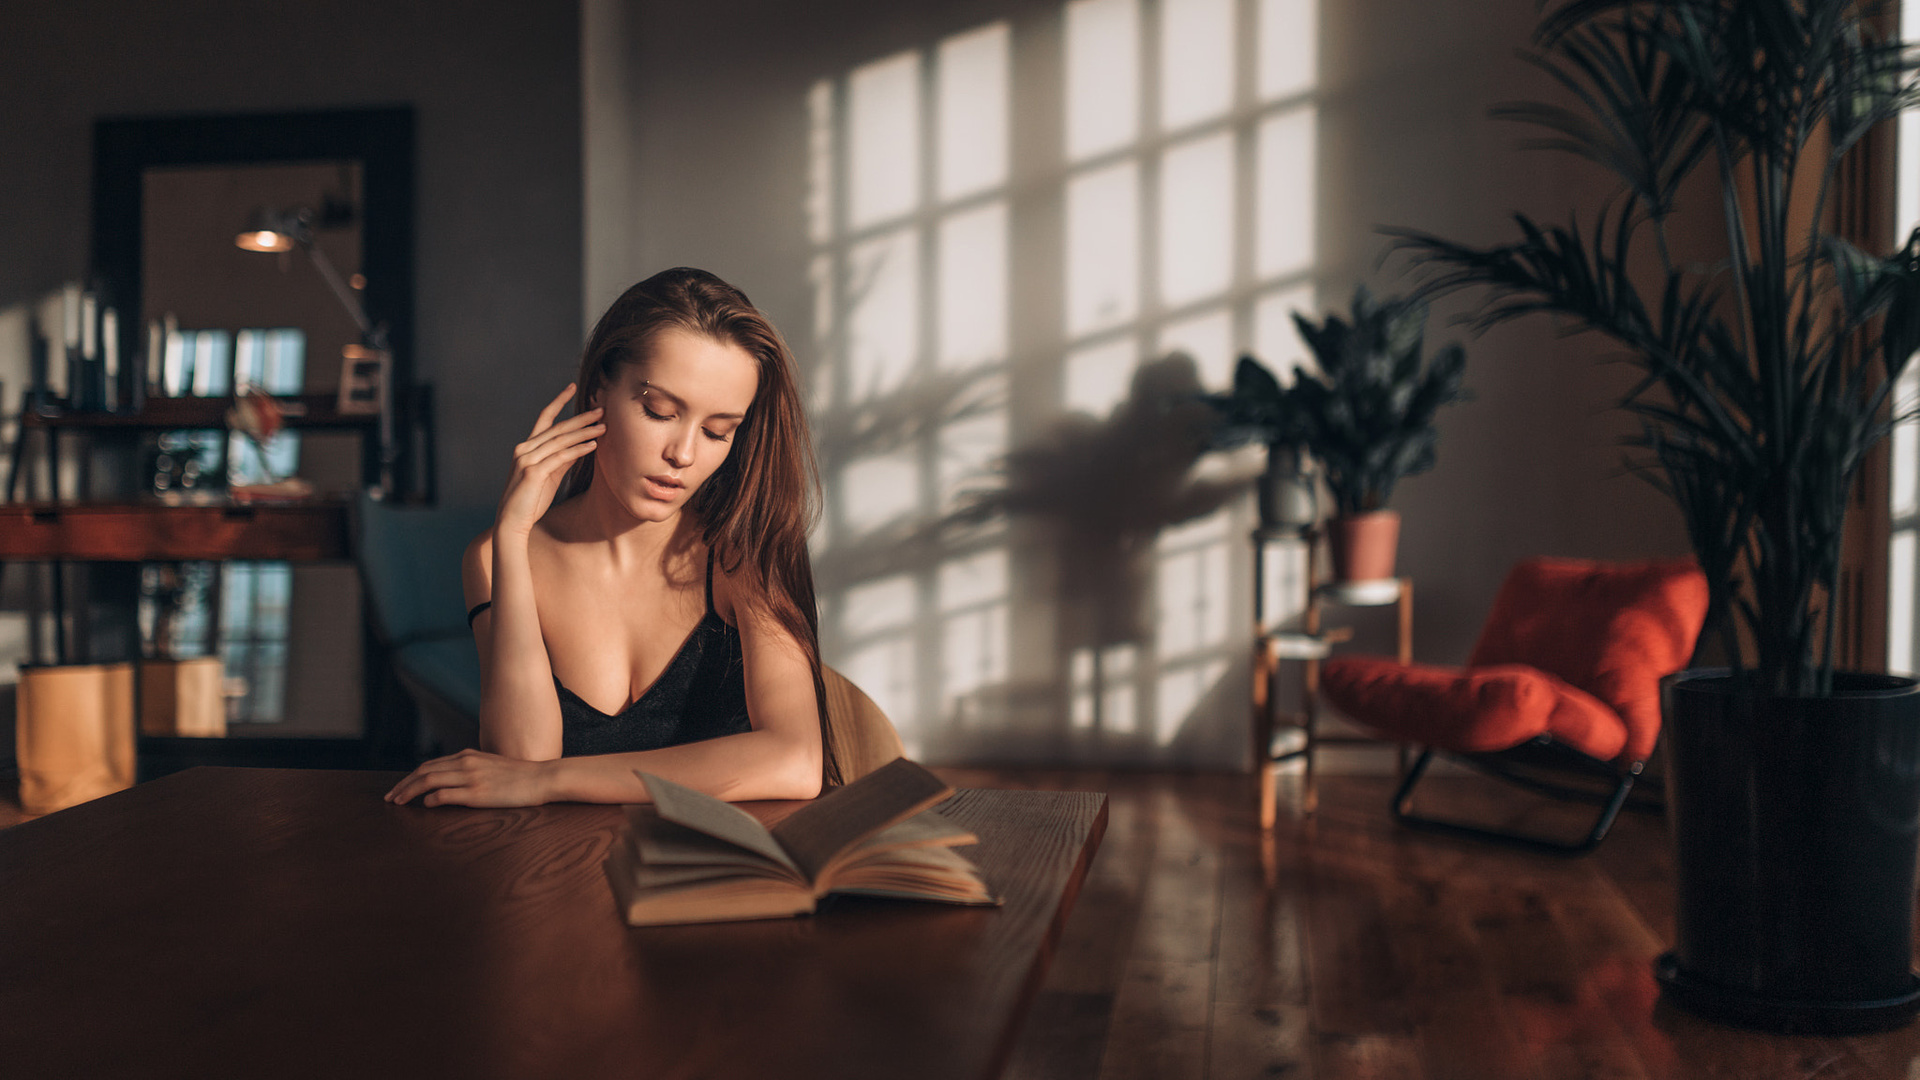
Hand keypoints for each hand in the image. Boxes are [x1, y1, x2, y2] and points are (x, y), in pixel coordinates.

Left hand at [384, 748, 557, 807]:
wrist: (542, 778)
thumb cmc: (520, 777)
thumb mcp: (492, 768)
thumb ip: (472, 771)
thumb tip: (454, 784)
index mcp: (468, 756)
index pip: (430, 765)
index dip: (411, 777)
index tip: (399, 789)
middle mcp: (466, 763)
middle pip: (424, 771)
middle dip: (403, 785)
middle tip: (389, 798)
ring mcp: (471, 777)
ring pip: (429, 780)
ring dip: (410, 791)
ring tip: (398, 803)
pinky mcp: (478, 792)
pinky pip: (447, 793)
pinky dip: (431, 798)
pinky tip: (425, 805)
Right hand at [496, 383, 604, 539]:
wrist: (512, 522)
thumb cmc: (531, 501)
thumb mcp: (549, 476)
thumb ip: (562, 460)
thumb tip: (581, 446)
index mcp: (527, 447)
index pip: (545, 418)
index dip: (559, 401)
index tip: (573, 388)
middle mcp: (525, 449)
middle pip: (557, 427)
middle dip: (581, 418)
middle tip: (601, 409)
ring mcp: (527, 459)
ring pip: (560, 440)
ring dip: (584, 432)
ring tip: (604, 427)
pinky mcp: (533, 472)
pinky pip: (560, 457)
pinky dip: (578, 450)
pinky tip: (593, 446)